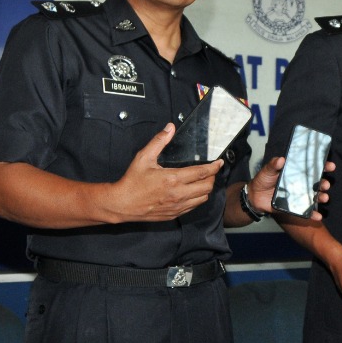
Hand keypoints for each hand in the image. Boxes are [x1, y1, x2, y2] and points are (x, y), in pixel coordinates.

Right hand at [107, 123, 222, 221]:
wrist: (122, 204)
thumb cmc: (132, 181)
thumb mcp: (144, 157)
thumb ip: (159, 141)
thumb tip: (170, 128)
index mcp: (173, 179)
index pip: (202, 173)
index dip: (214, 167)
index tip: (219, 163)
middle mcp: (178, 194)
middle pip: (207, 187)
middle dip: (212, 177)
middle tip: (210, 171)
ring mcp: (178, 206)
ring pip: (203, 198)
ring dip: (206, 189)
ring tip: (202, 181)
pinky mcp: (175, 214)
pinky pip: (193, 207)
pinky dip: (197, 199)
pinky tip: (192, 192)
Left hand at [247, 156, 335, 221]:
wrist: (255, 197)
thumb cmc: (263, 180)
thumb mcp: (267, 170)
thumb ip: (273, 165)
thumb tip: (281, 159)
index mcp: (296, 173)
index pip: (312, 168)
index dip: (323, 166)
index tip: (330, 166)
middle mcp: (300, 184)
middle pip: (316, 183)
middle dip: (324, 183)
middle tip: (326, 184)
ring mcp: (299, 196)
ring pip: (314, 196)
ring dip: (322, 197)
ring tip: (325, 198)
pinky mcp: (295, 207)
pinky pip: (306, 211)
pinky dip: (313, 214)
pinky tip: (318, 216)